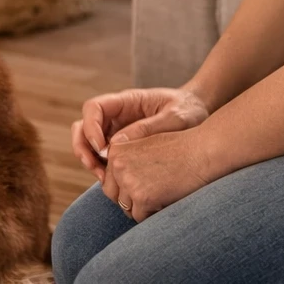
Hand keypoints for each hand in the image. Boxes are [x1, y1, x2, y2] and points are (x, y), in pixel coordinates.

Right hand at [70, 87, 210, 180]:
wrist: (199, 115)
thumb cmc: (189, 110)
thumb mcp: (174, 118)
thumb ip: (147, 128)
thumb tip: (117, 144)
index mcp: (126, 101)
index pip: (94, 108)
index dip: (91, 127)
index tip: (102, 148)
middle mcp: (116, 115)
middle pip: (83, 126)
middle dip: (83, 147)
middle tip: (95, 168)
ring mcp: (117, 131)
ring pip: (89, 143)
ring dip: (90, 160)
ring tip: (103, 179)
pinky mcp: (123, 147)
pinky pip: (104, 157)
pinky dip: (103, 169)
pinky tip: (113, 182)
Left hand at [100, 125, 218, 221]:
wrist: (202, 151)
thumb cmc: (179, 148)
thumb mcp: (145, 146)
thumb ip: (125, 161)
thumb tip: (113, 187)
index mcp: (116, 150)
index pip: (110, 180)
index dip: (126, 185)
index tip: (145, 181)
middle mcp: (117, 165)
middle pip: (114, 196)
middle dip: (130, 199)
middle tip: (152, 193)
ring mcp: (128, 181)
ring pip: (127, 208)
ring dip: (143, 207)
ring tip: (163, 192)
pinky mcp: (142, 197)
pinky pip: (141, 217)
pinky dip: (154, 213)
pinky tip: (167, 199)